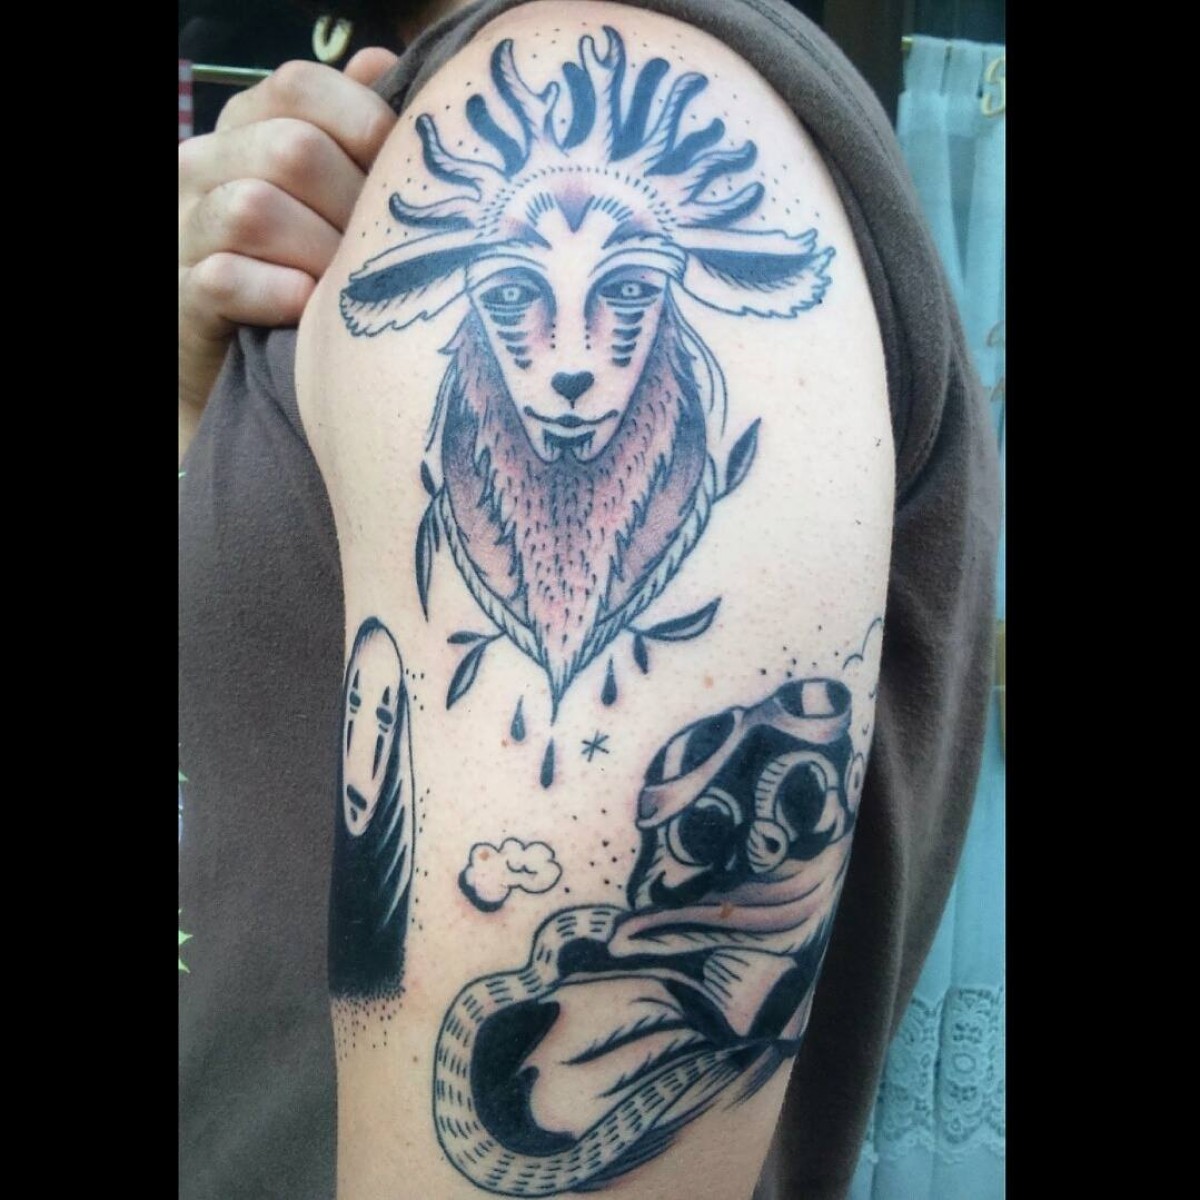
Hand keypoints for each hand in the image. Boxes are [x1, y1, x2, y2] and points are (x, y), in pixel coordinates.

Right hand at [179, 48, 398, 424]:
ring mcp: (185, 228)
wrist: (238, 361)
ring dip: (318, 253)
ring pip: (257, 210)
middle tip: (371, 249)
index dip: (363, 125)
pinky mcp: (183, 295)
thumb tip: (378, 61)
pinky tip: (304, 308)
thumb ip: (351, 131)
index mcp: (246, 127)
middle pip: (291, 151)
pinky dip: (277, 295)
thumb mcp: (329, 197)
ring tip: (340, 284)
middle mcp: (205, 164)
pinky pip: (225, 279)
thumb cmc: (298, 268)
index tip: (394, 177)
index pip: (299, 86)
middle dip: (350, 205)